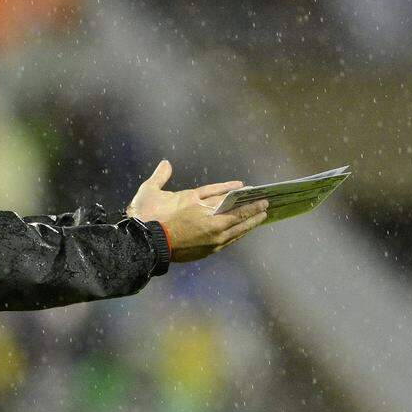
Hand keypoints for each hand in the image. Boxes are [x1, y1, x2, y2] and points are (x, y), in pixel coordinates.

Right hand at [126, 159, 268, 262]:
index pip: (220, 192)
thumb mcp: (150, 191)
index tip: (245, 187)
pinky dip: (240, 233)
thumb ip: (160, 175)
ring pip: (237, 227)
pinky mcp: (209, 249)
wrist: (146, 244)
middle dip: (252, 207)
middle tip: (265, 203)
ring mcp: (211, 235)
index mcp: (194, 201)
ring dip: (251, 221)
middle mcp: (207, 218)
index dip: (233, 189)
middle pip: (236, 211)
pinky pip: (230, 239)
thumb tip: (166, 163)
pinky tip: (245, 231)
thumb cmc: (146, 216)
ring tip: (262, 216)